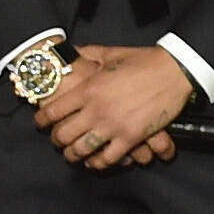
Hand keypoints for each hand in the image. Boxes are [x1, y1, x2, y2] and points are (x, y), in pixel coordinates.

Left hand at [39, 43, 192, 169]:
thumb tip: (71, 51)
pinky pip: (108, 158)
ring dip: (74, 155)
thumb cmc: (143, 60)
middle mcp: (96, 109)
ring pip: (82, 150)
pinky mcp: (131, 137)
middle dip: (57, 141)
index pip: (53, 111)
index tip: (41, 124)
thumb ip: (87, 53)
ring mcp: (113, 126)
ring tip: (72, 155)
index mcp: (88, 88)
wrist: (173, 70)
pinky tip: (94, 162)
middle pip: (64, 135)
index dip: (42, 121)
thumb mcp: (110, 53)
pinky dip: (98, 163)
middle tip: (57, 142)